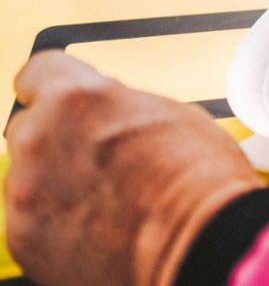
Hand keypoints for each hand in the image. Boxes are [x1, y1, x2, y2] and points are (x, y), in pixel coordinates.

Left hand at [5, 52, 263, 285]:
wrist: (200, 242)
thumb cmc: (197, 180)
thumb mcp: (171, 114)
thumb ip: (122, 107)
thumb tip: (115, 116)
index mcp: (77, 98)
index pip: (37, 72)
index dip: (55, 88)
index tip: (62, 100)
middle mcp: (40, 140)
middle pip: (30, 128)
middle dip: (59, 141)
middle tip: (100, 159)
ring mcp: (26, 192)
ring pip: (28, 178)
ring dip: (56, 184)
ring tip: (106, 199)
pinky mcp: (23, 238)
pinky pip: (30, 222)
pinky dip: (55, 224)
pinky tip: (97, 225)